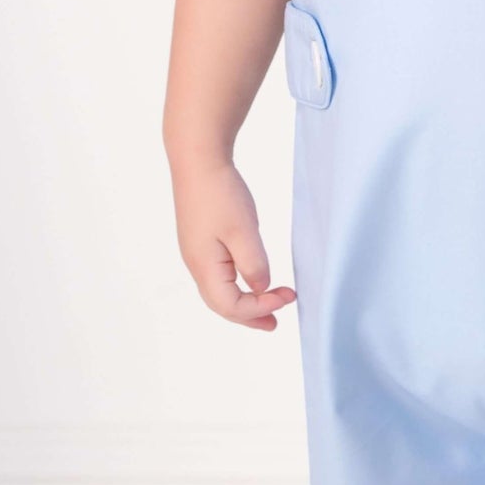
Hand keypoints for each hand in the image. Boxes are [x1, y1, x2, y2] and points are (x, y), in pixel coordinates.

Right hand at [170, 157, 296, 331]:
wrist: (198, 160)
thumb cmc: (219, 194)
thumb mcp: (243, 231)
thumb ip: (254, 264)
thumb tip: (260, 288)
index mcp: (204, 267)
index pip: (231, 306)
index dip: (259, 308)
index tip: (287, 296)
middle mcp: (197, 265)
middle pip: (222, 304)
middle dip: (250, 315)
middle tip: (275, 324)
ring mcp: (197, 253)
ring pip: (220, 290)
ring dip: (244, 302)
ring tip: (267, 307)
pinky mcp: (201, 240)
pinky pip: (219, 274)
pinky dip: (237, 284)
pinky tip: (250, 279)